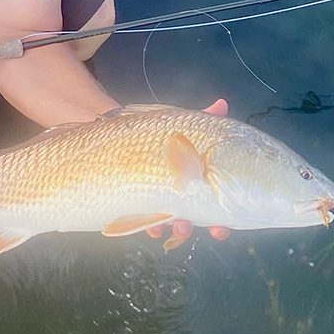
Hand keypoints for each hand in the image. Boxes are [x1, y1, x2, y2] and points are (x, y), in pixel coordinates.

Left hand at [147, 98, 231, 247]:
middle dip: (203, 225)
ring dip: (179, 227)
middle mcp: (179, 192)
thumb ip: (204, 118)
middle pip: (195, 216)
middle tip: (203, 229)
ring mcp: (157, 199)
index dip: (222, 218)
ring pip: (172, 221)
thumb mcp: (181, 124)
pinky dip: (151, 224)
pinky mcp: (135, 202)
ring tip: (179, 225)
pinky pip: (146, 220)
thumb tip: (222, 105)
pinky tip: (154, 224)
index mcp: (196, 177)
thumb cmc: (152, 132)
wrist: (110, 131)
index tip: (223, 226)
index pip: (214, 202)